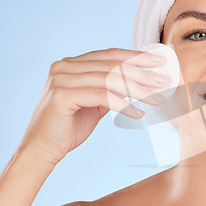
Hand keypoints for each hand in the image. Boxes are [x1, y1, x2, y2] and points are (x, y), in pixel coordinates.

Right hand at [17, 48, 169, 164]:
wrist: (41, 150)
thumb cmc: (68, 127)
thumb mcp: (94, 103)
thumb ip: (109, 89)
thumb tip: (138, 82)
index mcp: (71, 64)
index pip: (110, 55)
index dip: (136, 57)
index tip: (159, 61)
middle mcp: (64, 66)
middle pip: (112, 65)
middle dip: (142, 72)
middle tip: (164, 80)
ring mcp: (61, 79)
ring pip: (109, 79)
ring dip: (138, 89)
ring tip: (157, 99)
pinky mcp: (62, 95)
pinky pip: (101, 96)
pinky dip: (123, 105)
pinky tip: (138, 113)